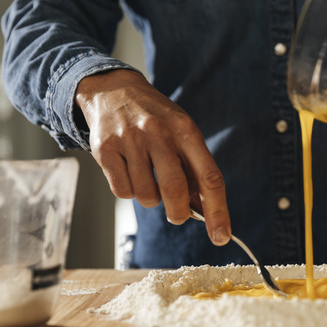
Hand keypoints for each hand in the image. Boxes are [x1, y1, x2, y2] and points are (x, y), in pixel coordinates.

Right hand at [75, 69, 230, 245]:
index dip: (218, 211)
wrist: (113, 90)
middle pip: (175, 189)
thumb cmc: (156, 119)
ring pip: (147, 195)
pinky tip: (130, 172)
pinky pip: (123, 191)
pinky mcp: (105, 149)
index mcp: (186, 130)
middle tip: (177, 216)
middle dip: (178, 213)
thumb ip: (193, 169)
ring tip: (148, 179)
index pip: (209, 177)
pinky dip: (130, 192)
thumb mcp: (182, 133)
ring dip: (151, 200)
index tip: (221, 236)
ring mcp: (130, 140)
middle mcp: (159, 132)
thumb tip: (204, 212)